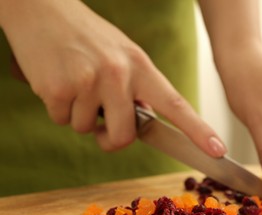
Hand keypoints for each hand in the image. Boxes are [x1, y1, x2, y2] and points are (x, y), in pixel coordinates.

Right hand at [0, 0, 225, 156]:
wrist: (40, 10)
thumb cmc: (85, 36)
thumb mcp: (122, 55)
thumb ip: (136, 88)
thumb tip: (140, 120)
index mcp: (141, 67)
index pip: (176, 104)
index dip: (198, 130)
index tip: (217, 149)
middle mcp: (119, 75)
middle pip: (124, 136)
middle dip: (109, 137)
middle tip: (98, 118)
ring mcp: (90, 81)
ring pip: (86, 129)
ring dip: (78, 114)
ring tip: (74, 81)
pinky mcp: (60, 88)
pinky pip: (61, 120)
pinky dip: (57, 108)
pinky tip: (56, 81)